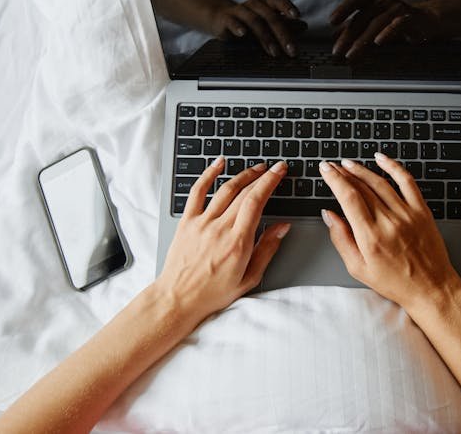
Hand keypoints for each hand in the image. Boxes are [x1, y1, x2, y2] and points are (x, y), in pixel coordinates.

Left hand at [153, 158, 290, 322]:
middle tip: (274, 168)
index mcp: (238, 242)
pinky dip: (208, 174)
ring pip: (225, 189)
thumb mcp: (249, 278)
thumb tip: (282, 227)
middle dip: (262, 175)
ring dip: (243, 174)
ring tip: (256, 168)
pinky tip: (218, 163)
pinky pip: (197, 192)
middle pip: (244, 192)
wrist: (178, 298)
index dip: (270, 181)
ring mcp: (201, 223)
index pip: (256, 202)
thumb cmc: (213, 293)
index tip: (280, 170)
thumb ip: (267, 249)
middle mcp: (220, 228)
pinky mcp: (187, 222)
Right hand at [211, 0, 306, 56]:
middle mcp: (254, 4)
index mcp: (266, 3)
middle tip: (291, 50)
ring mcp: (240, 11)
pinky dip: (237, 27)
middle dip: (283, 34)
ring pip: (255, 21)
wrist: (220, 18)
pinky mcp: (226, 19)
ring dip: (266, 38)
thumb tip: (304, 26)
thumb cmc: (247, 20)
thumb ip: (285, 24)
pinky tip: (242, 34)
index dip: (288, 6)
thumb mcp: (267, 22)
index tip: (297, 16)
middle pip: (271, 16)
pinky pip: (232, 22)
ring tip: (274, 52)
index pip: (279, 0)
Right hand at [318, 153, 460, 312]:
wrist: (431, 288)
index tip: (325, 169)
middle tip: (332, 166)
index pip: (348, 197)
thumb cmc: (395, 282)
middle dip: (343, 173)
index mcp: (370, 237)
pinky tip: (381, 158)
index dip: (334, 179)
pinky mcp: (422, 211)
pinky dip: (393, 166)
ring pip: (380, 182)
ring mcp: (407, 214)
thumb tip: (329, 215)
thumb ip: (341, 239)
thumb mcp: (358, 268)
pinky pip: (406, 181)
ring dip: (362, 169)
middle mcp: (389, 222)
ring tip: (349, 164)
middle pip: (362, 187)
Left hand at [329, 0, 441, 57]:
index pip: (355, 0)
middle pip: (362, 17)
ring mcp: (398, 8)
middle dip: (348, 37)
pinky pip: (399, 24)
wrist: (427, 20)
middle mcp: (384, 0)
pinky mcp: (411, 18)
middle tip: (337, 52)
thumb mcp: (374, 21)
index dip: (343, 9)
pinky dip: (388, 32)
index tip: (331, 22)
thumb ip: (356, 27)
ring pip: (377, 23)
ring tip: (352, 55)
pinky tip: (379, 42)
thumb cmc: (396, 20)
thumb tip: (335, 37)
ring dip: (362, 40)